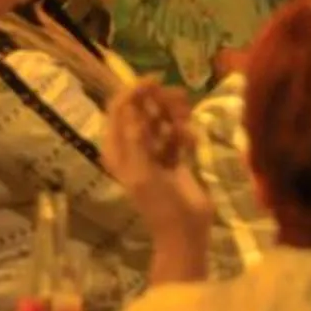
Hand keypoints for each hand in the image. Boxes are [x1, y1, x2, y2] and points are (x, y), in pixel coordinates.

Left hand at [101, 81, 211, 241]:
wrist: (185, 230)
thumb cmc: (160, 204)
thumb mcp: (143, 172)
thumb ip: (135, 139)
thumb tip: (131, 105)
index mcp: (117, 150)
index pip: (118, 109)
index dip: (134, 91)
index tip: (157, 79)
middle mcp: (132, 147)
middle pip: (142, 109)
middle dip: (160, 101)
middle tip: (181, 100)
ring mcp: (154, 151)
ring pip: (162, 118)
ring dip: (176, 116)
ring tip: (187, 128)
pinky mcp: (174, 156)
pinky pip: (177, 132)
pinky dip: (185, 133)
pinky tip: (193, 143)